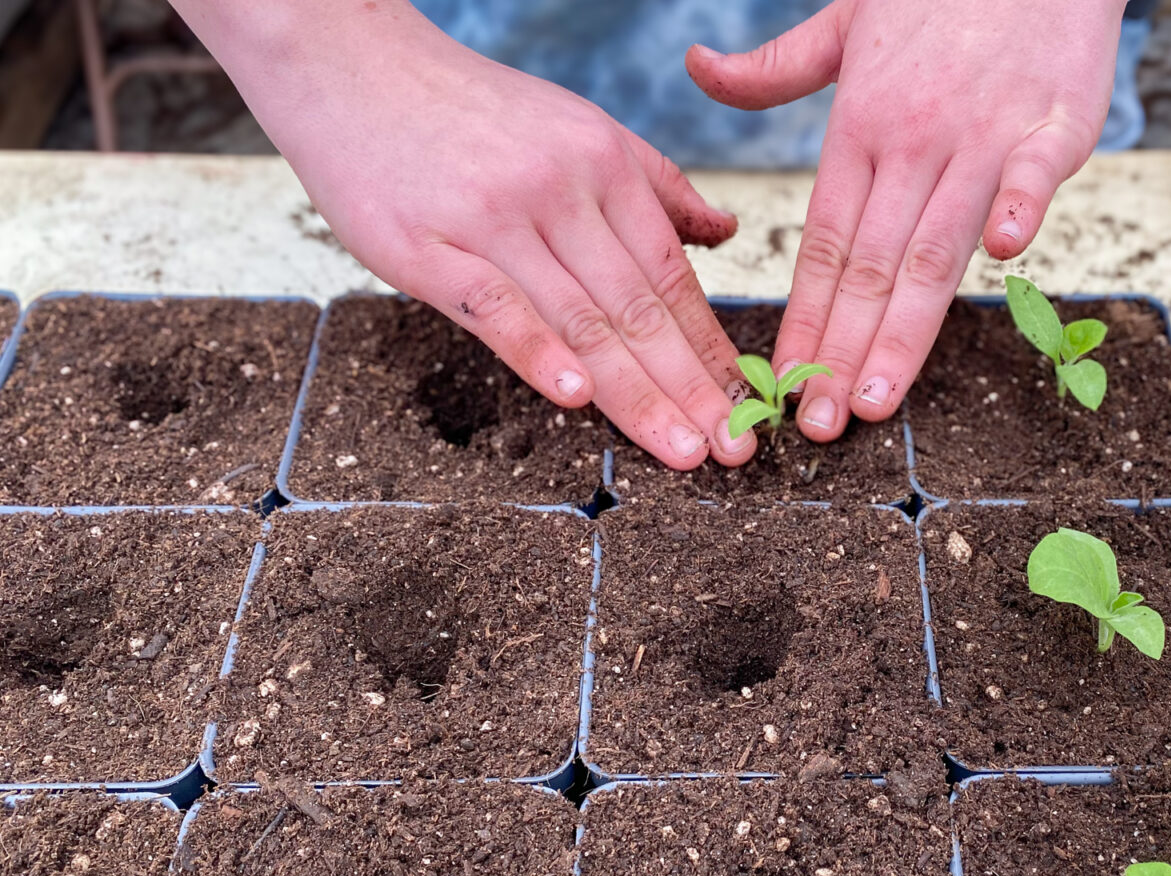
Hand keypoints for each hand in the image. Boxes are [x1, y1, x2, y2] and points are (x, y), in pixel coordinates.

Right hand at [172, 0, 756, 469]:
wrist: (348, 59)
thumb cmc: (468, 108)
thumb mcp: (577, 127)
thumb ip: (654, 185)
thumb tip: (723, 233)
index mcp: (603, 165)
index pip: (671, 275)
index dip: (712, 348)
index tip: (750, 404)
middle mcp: (557, 191)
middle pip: (637, 308)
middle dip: (693, 386)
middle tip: (735, 447)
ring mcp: (491, 219)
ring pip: (580, 319)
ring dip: (637, 393)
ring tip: (684, 448)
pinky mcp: (423, 246)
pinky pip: (492, 306)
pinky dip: (537, 351)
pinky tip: (578, 396)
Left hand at [687, 0, 1123, 440]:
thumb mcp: (845, 18)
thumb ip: (776, 68)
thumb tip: (698, 70)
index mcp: (861, 127)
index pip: (823, 243)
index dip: (805, 319)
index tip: (786, 382)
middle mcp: (914, 140)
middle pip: (870, 266)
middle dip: (841, 353)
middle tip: (818, 424)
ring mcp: (982, 134)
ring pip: (937, 248)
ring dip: (906, 330)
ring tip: (878, 400)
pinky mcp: (1052, 122)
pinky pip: (1032, 172)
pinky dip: (1021, 208)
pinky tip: (1005, 259)